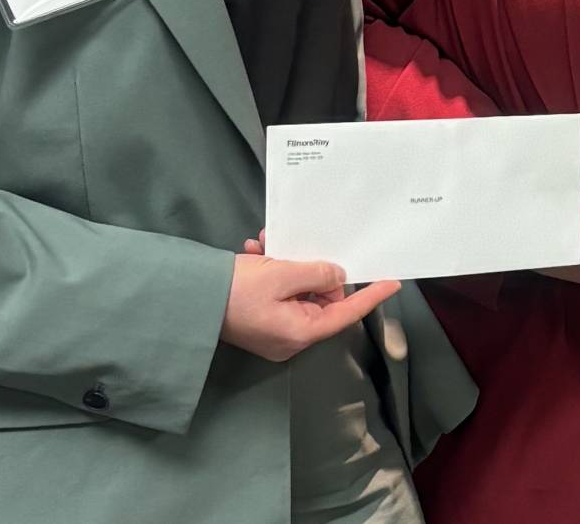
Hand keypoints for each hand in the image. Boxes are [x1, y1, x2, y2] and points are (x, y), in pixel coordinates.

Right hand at [221, 254, 400, 362]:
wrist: (186, 299)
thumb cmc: (235, 290)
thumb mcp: (281, 274)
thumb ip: (316, 274)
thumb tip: (337, 276)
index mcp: (301, 332)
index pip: (347, 313)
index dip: (371, 295)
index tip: (393, 280)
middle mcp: (290, 337)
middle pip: (321, 298)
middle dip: (312, 268)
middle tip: (297, 246)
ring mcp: (273, 330)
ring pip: (296, 290)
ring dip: (286, 263)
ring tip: (267, 243)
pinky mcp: (258, 319)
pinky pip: (275, 293)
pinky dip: (270, 269)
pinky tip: (255, 251)